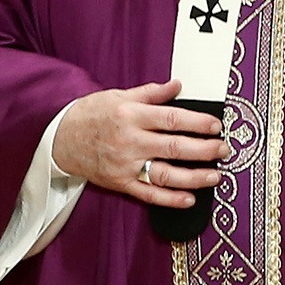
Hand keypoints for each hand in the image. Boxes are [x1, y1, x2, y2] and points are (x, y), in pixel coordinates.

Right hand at [53, 81, 231, 210]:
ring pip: (166, 174)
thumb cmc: (91, 114)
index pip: (172, 119)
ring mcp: (125, 165)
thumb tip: (178, 85)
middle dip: (205, 150)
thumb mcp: (119, 95)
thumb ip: (151, 93)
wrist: (60, 138)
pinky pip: (149, 194)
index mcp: (131, 115)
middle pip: (175, 147)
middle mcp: (130, 141)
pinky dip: (171, 199)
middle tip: (224, 150)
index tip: (216, 125)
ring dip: (195, 177)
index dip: (198, 123)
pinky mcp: (120, 183)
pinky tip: (190, 199)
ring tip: (216, 176)